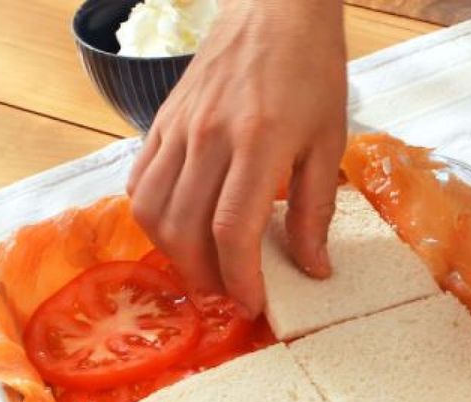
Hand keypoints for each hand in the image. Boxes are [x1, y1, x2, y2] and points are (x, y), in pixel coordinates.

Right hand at [126, 0, 346, 314]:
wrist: (275, 10)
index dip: (239, 279)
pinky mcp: (161, 122)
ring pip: (152, 211)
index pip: (232, 230)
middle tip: (230, 292)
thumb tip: (312, 269)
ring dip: (173, 254)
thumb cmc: (310, 72)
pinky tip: (181, 228)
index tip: (253, 303)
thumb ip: (317, 209)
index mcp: (259, 141)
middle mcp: (210, 135)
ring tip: (204, 267)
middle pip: (185, 230)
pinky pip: (140, 182)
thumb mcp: (330, 140)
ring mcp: (179, 127)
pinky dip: (154, 218)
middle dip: (205, 277)